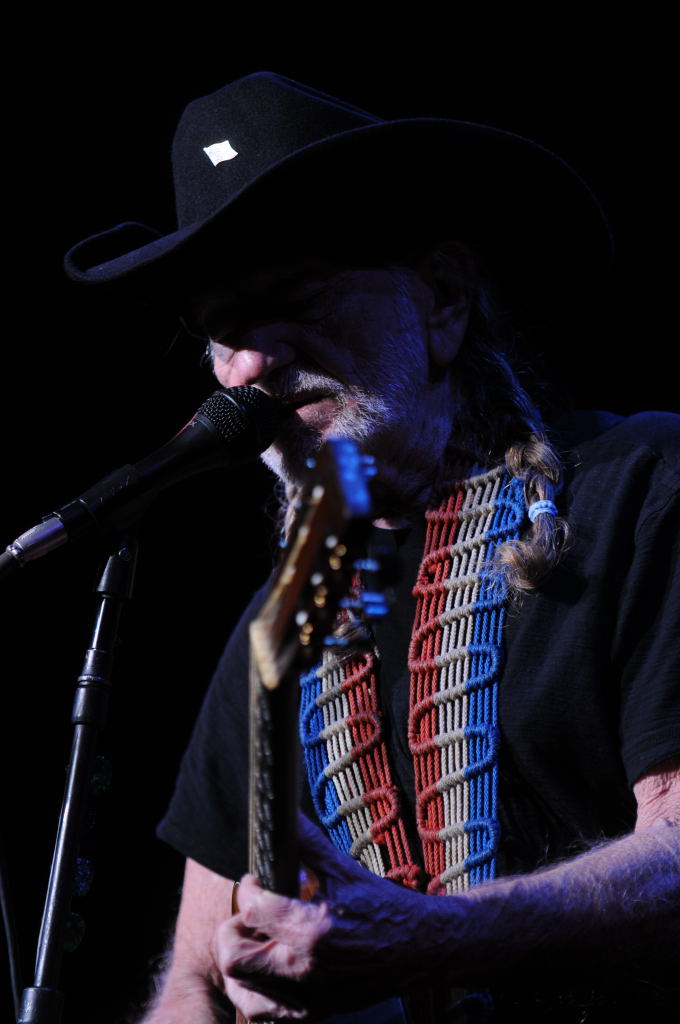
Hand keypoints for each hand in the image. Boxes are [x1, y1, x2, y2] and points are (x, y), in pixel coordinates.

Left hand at [213, 813, 463, 1020]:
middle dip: (232, 928)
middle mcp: (304, 969)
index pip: (251, 909)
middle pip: (232, 955)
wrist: (420, 949)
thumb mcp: (344, 869)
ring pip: (241, 988)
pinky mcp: (314, 1013)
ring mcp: (307, 997)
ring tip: (256, 940)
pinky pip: (263, 1012)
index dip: (248, 888)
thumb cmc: (384, 906)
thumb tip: (285, 812)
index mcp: (312, 929)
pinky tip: (267, 968)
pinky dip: (255, 991)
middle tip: (250, 913)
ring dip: (240, 961)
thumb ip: (307, 842)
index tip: (258, 880)